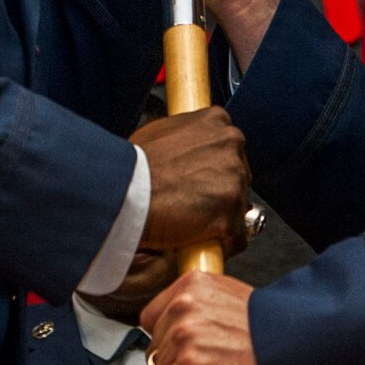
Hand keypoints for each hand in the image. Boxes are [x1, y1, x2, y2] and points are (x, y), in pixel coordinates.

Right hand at [131, 106, 250, 254]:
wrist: (125, 193)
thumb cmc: (134, 167)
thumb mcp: (162, 132)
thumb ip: (186, 138)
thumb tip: (189, 150)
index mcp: (216, 121)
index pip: (229, 147)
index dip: (215, 168)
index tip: (203, 179)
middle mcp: (232, 145)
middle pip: (238, 175)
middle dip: (220, 191)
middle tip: (193, 201)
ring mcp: (235, 179)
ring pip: (239, 205)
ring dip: (220, 216)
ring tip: (191, 221)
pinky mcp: (231, 213)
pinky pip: (237, 237)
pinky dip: (222, 244)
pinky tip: (200, 241)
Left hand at [142, 271, 277, 364]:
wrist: (296, 347)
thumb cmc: (271, 329)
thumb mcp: (230, 297)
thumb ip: (200, 306)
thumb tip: (180, 327)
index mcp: (192, 284)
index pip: (151, 317)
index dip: (164, 339)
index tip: (177, 351)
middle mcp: (184, 305)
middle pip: (153, 347)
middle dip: (172, 364)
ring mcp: (185, 336)